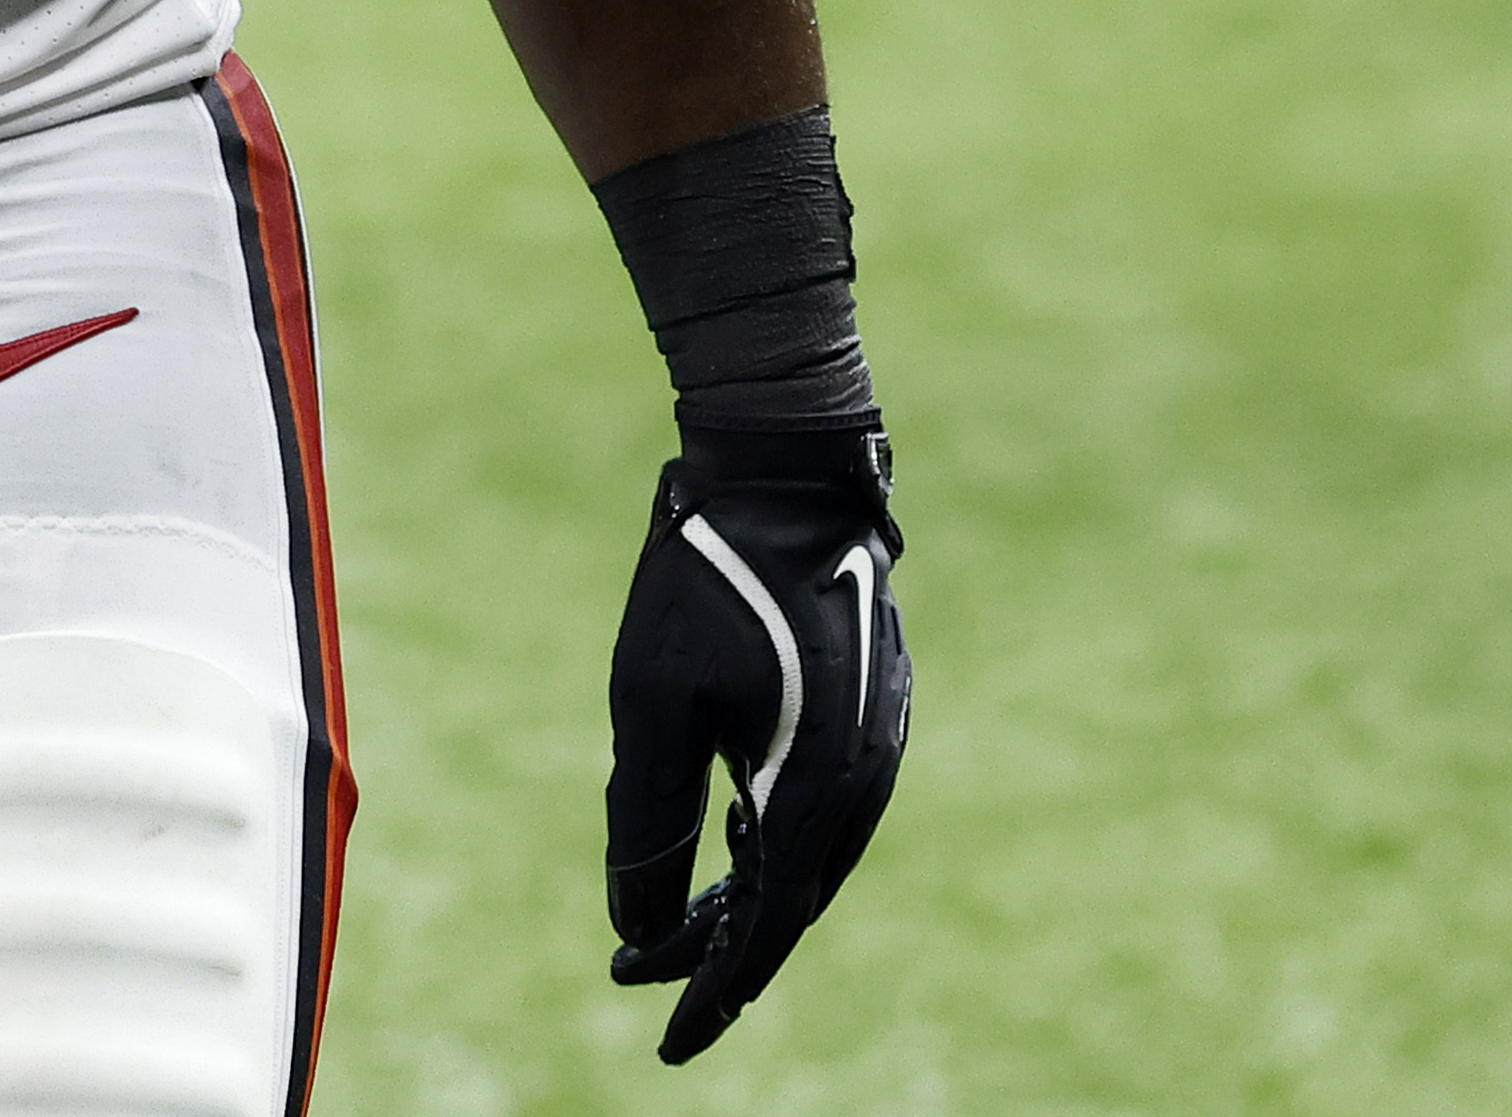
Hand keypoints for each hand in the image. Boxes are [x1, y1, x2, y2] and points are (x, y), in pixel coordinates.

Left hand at [607, 426, 907, 1067]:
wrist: (784, 470)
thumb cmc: (707, 578)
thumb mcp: (651, 702)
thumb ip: (647, 821)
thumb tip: (636, 924)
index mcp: (816, 790)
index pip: (767, 927)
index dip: (715, 990)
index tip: (668, 1041)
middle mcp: (862, 782)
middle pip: (792, 903)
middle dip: (720, 952)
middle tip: (647, 986)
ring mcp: (875, 746)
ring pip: (811, 861)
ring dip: (748, 900)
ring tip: (680, 931)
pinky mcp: (869, 714)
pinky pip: (825, 813)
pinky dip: (775, 846)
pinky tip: (731, 843)